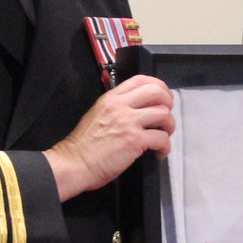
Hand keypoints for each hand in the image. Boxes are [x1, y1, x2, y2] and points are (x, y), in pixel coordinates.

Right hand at [43, 75, 173, 200]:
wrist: (74, 163)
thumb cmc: (83, 145)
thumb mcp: (97, 114)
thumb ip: (116, 108)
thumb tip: (136, 110)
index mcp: (111, 98)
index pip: (140, 80)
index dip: (158, 85)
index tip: (163, 96)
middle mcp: (121, 106)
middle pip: (157, 92)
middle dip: (168, 103)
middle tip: (166, 116)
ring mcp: (128, 122)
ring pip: (163, 114)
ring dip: (169, 126)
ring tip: (164, 136)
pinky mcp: (135, 140)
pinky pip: (161, 138)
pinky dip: (165, 146)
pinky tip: (159, 153)